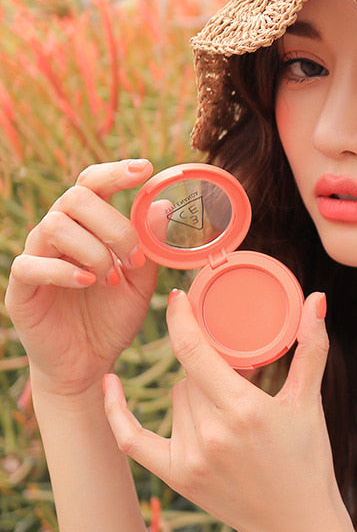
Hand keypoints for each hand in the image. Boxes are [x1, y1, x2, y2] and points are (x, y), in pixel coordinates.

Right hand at [5, 159, 157, 395]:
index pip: (92, 184)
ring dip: (93, 250)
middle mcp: (57, 235)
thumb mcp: (141, 280)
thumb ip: (148, 244)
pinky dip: (64, 271)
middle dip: (112, 223)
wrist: (91, 363)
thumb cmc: (113, 316)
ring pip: (54, 225)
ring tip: (112, 279)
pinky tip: (88, 283)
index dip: (115, 172)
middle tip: (134, 256)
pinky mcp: (21, 288)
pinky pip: (31, 265)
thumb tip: (161, 204)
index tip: (144, 168)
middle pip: (74, 198)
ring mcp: (36, 258)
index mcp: (86, 226)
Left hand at [103, 288, 337, 531]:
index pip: (194, 351)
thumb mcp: (309, 402)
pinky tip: (110, 383)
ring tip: (230, 413)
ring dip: (196, 396)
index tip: (178, 297)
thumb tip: (317, 298)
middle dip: (213, 373)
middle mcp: (211, 434)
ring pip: (175, 401)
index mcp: (243, 410)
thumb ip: (311, 348)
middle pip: (190, 377)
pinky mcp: (176, 477)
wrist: (298, 525)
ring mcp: (190, 458)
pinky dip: (118, 412)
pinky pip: (132, 438)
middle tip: (242, 385)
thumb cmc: (308, 461)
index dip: (181, 319)